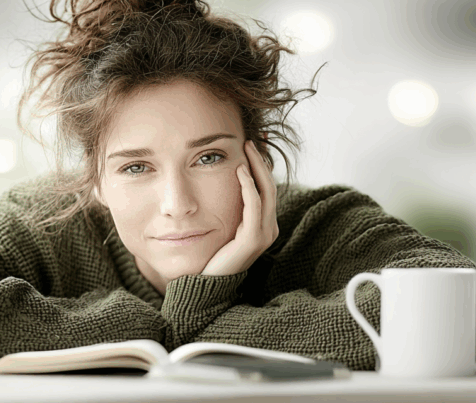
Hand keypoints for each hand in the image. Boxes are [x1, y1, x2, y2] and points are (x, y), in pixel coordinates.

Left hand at [200, 140, 278, 276]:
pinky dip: (248, 187)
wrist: (205, 285)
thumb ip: (227, 209)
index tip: (251, 144)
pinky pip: (254, 207)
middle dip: (261, 161)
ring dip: (257, 168)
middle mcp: (268, 229)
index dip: (261, 166)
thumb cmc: (210, 255)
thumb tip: (220, 183)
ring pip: (266, 193)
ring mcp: (263, 235)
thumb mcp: (221, 226)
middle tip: (252, 139)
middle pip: (270, 187)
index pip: (266, 189)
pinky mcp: (253, 240)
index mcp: (263, 225)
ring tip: (247, 149)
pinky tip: (240, 172)